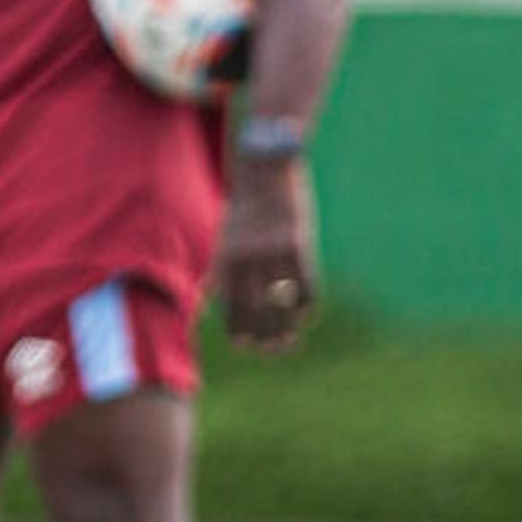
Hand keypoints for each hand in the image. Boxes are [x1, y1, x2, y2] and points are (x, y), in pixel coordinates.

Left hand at [215, 161, 320, 352]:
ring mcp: (274, 252)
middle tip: (276, 350)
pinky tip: (307, 314)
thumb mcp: (226, 237)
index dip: (239, 330)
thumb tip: (213, 301)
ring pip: (283, 301)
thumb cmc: (246, 208)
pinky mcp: (298, 244)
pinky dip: (308, 304)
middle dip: (267, 335)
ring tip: (292, 341)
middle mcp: (247, 258)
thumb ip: (221, 270)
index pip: (231, 305)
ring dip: (288, 327)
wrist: (267, 171)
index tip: (248, 347)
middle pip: (258, 310)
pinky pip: (307, 284)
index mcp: (227, 258)